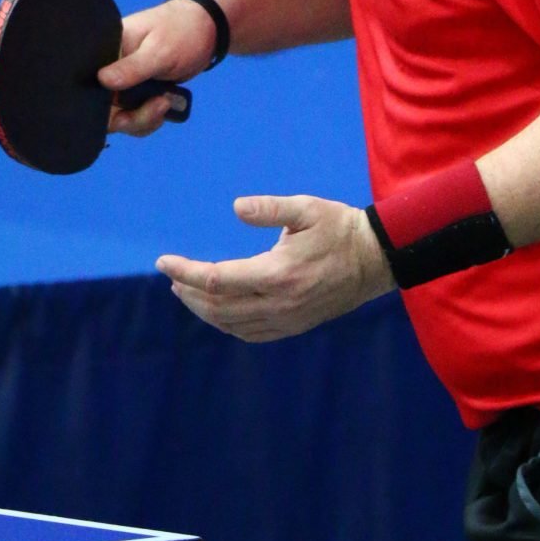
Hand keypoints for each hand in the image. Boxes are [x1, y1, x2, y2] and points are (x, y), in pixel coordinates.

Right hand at [101, 0, 217, 135]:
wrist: (206, 32)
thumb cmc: (181, 31)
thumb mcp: (159, 50)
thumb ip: (133, 68)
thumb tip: (102, 81)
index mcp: (105, 52)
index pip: (87, 83)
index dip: (96, 104)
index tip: (123, 110)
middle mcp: (107, 69)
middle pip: (101, 109)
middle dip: (129, 117)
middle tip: (158, 106)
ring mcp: (121, 85)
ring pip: (119, 118)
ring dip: (143, 119)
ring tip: (165, 102)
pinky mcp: (135, 95)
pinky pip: (133, 117)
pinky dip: (149, 119)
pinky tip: (166, 105)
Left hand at [157, 194, 394, 340]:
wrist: (375, 260)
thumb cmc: (339, 228)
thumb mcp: (307, 208)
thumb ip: (270, 208)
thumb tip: (236, 207)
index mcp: (279, 273)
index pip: (217, 279)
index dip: (186, 272)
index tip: (164, 262)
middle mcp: (279, 303)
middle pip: (218, 306)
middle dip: (189, 291)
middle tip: (173, 276)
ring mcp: (287, 319)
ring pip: (231, 324)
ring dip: (203, 310)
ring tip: (186, 292)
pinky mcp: (294, 326)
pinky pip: (250, 333)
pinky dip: (226, 324)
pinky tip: (218, 311)